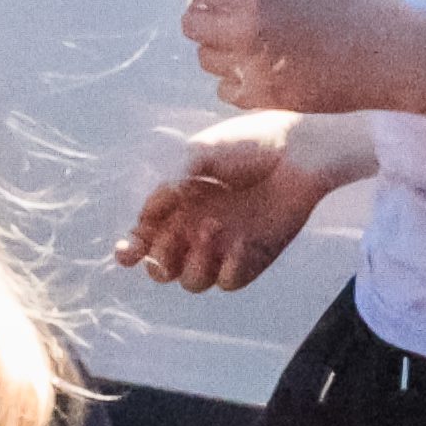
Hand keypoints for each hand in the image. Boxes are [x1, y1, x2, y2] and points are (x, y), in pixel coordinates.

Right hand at [122, 117, 348, 293]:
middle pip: (161, 268)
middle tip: (169, 246)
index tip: (127, 253)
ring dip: (195, 263)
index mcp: (175, 205)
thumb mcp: (202, 151)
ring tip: (215, 227)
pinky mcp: (251, 258)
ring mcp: (222, 247)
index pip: (143, 237)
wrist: (298, 152)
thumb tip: (150, 209)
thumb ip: (173, 179)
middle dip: (159, 263)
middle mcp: (194, 230)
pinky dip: (228, 269)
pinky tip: (241, 244)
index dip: (131, 250)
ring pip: (192, 281)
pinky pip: (228, 281)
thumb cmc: (248, 144)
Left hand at [178, 0, 414, 114]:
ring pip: (206, 60)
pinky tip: (251, 67)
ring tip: (239, 38)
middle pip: (191, 27)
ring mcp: (254, 71)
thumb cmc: (364, 2)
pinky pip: (225, 91)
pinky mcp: (267, 100)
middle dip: (196, 14)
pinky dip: (230, 78)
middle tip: (215, 10)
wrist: (394, 58)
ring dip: (215, 46)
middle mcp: (247, 34)